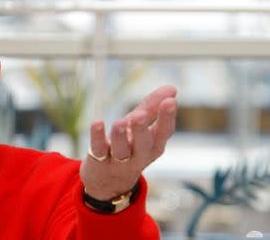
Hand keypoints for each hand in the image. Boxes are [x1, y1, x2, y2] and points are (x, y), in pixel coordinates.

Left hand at [79, 85, 176, 199]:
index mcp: (153, 146)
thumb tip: (172, 88)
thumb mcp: (139, 127)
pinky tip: (97, 123)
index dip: (167, 118)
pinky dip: (97, 137)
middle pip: (143, 145)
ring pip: (121, 150)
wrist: (107, 182)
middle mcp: (138, 155)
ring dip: (120, 136)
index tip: (170, 101)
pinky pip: (99, 150)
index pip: (164, 133)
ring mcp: (118, 161)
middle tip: (139, 115)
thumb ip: (152, 108)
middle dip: (141, 130)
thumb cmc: (128, 147)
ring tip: (119, 122)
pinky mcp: (99, 162)